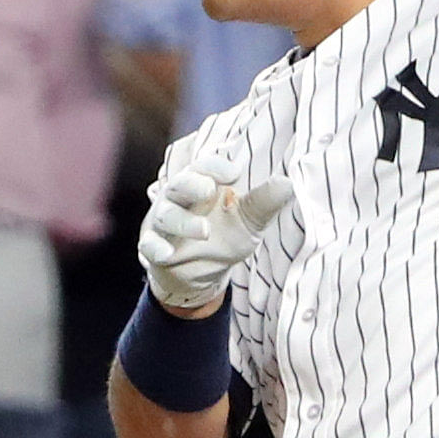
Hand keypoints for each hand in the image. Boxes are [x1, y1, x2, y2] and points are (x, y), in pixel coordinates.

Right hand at [138, 146, 293, 313]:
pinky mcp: (154, 245)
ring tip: (204, 230)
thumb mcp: (249, 220)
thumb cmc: (224, 233)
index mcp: (202, 183)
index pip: (205, 166)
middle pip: (180, 184)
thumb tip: (288, 183)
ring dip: (183, 222)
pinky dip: (156, 248)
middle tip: (207, 188)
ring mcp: (165, 221)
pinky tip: (165, 254)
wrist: (200, 271)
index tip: (235, 171)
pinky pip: (150, 244)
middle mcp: (179, 198)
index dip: (216, 167)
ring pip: (167, 215)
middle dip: (192, 184)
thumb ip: (263, 202)